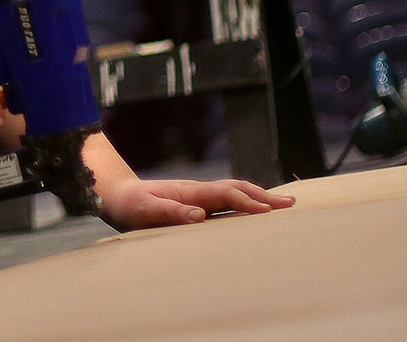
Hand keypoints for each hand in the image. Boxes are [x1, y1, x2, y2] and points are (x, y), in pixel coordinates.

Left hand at [95, 176, 294, 230]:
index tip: (268, 212)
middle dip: (264, 197)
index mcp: (190, 193)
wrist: (115, 194)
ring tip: (280, 206)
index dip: (248, 202)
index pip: (226, 194)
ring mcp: (197, 196)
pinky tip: (252, 211)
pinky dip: (244, 203)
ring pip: (234, 194)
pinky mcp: (194, 204)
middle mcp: (198, 192)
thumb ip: (170, 213)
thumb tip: (199, 216)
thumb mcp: (144, 212)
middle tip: (290, 205)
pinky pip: (225, 202)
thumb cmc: (128, 205)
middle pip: (237, 189)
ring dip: (258, 198)